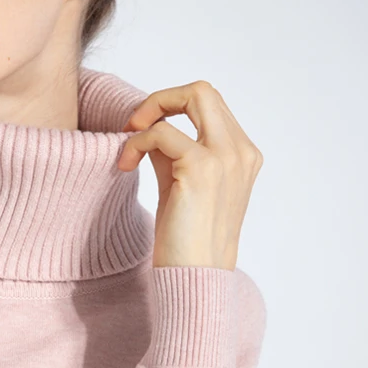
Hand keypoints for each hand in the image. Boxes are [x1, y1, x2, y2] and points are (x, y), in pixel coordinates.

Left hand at [117, 81, 262, 270]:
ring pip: (191, 96)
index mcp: (242, 155)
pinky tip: (125, 165)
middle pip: (204, 90)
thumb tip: (150, 126)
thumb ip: (173, 153)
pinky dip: (136, 142)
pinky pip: (161, 132)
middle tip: (132, 126)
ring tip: (127, 150)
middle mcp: (241, 151)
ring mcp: (226, 157)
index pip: (209, 105)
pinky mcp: (201, 168)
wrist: (194, 277)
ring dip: (147, 116)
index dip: (171, 108)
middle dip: (161, 99)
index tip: (142, 131)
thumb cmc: (185, 239)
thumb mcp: (180, 185)